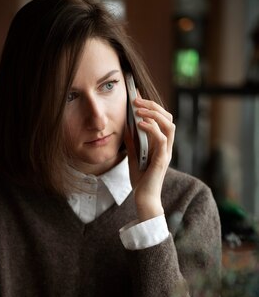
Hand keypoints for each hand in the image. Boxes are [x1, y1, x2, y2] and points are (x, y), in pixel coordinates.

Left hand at [124, 94, 174, 221]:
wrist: (144, 199)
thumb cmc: (141, 181)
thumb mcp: (134, 157)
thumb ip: (132, 142)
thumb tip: (126, 127)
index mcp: (161, 144)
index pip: (161, 119)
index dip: (151, 106)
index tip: (137, 97)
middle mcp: (167, 146)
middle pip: (168, 118)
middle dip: (153, 106)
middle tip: (136, 100)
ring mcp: (166, 152)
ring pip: (169, 125)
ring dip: (154, 114)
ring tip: (138, 109)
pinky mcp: (162, 159)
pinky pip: (162, 139)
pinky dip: (152, 128)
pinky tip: (139, 124)